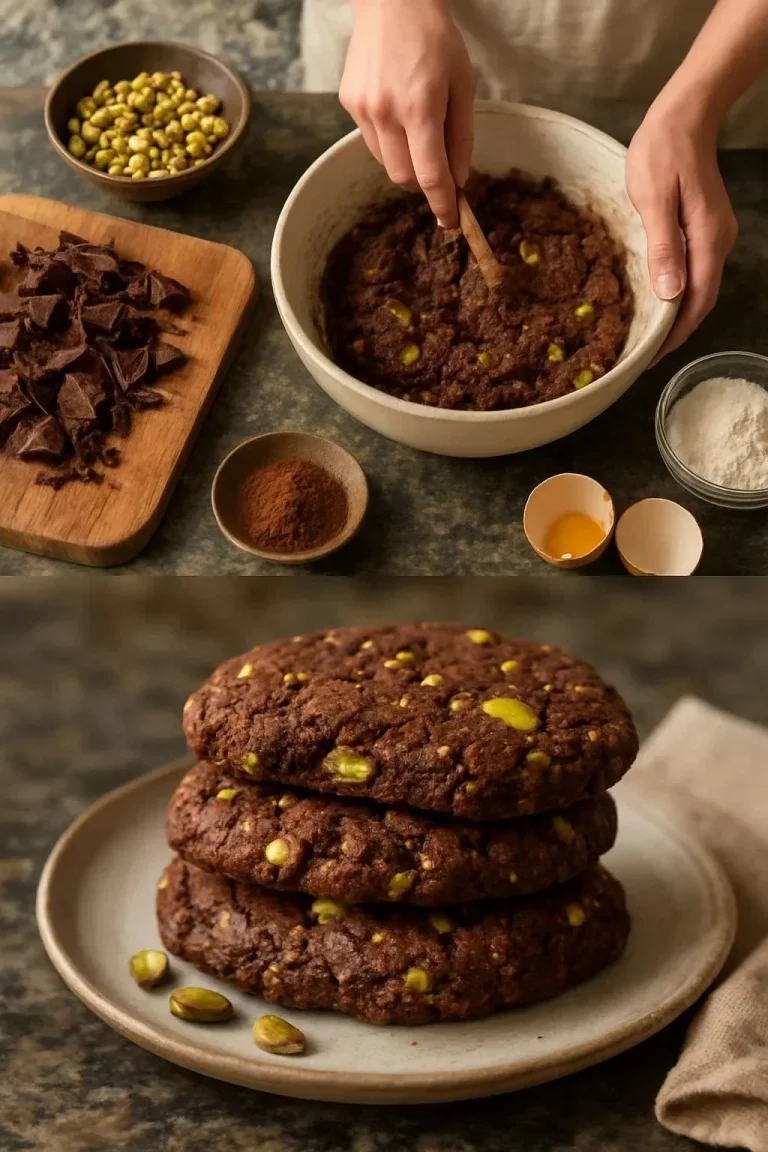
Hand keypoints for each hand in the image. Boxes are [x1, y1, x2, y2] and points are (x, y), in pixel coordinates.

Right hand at [340, 0, 474, 227]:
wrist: (391, 0)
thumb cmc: (435, 37)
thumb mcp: (462, 84)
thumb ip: (461, 137)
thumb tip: (457, 180)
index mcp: (420, 107)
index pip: (430, 175)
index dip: (442, 204)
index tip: (450, 221)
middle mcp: (385, 113)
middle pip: (404, 178)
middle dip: (423, 184)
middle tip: (439, 172)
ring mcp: (362, 109)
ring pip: (386, 163)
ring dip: (406, 162)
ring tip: (418, 132)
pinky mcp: (349, 104)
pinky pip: (372, 141)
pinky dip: (390, 142)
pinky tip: (398, 113)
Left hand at [626, 98, 737, 361]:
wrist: (686, 114)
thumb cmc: (663, 151)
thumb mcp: (654, 198)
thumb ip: (664, 246)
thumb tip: (671, 294)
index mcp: (707, 240)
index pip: (696, 302)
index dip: (674, 335)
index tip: (648, 358)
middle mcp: (718, 243)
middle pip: (701, 301)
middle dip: (675, 333)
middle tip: (641, 356)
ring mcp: (715, 236)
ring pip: (699, 288)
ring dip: (676, 315)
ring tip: (645, 335)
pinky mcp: (706, 228)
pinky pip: (695, 271)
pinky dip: (678, 293)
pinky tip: (657, 299)